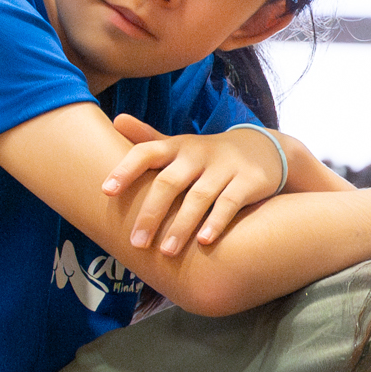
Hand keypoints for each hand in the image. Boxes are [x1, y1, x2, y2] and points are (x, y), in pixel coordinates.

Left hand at [101, 115, 286, 254]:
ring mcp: (225, 167)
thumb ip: (148, 139)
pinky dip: (216, 222)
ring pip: (199, 197)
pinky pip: (230, 203)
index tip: (107, 191)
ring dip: (181, 225)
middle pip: (169, 182)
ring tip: (167, 251)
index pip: (147, 152)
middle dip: (151, 213)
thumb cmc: (208, 156)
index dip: (126, 169)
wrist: (263, 149)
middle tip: (136, 243)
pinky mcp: (249, 181)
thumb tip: (115, 119)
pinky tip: (203, 242)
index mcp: (177, 147)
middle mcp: (198, 154)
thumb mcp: (180, 146)